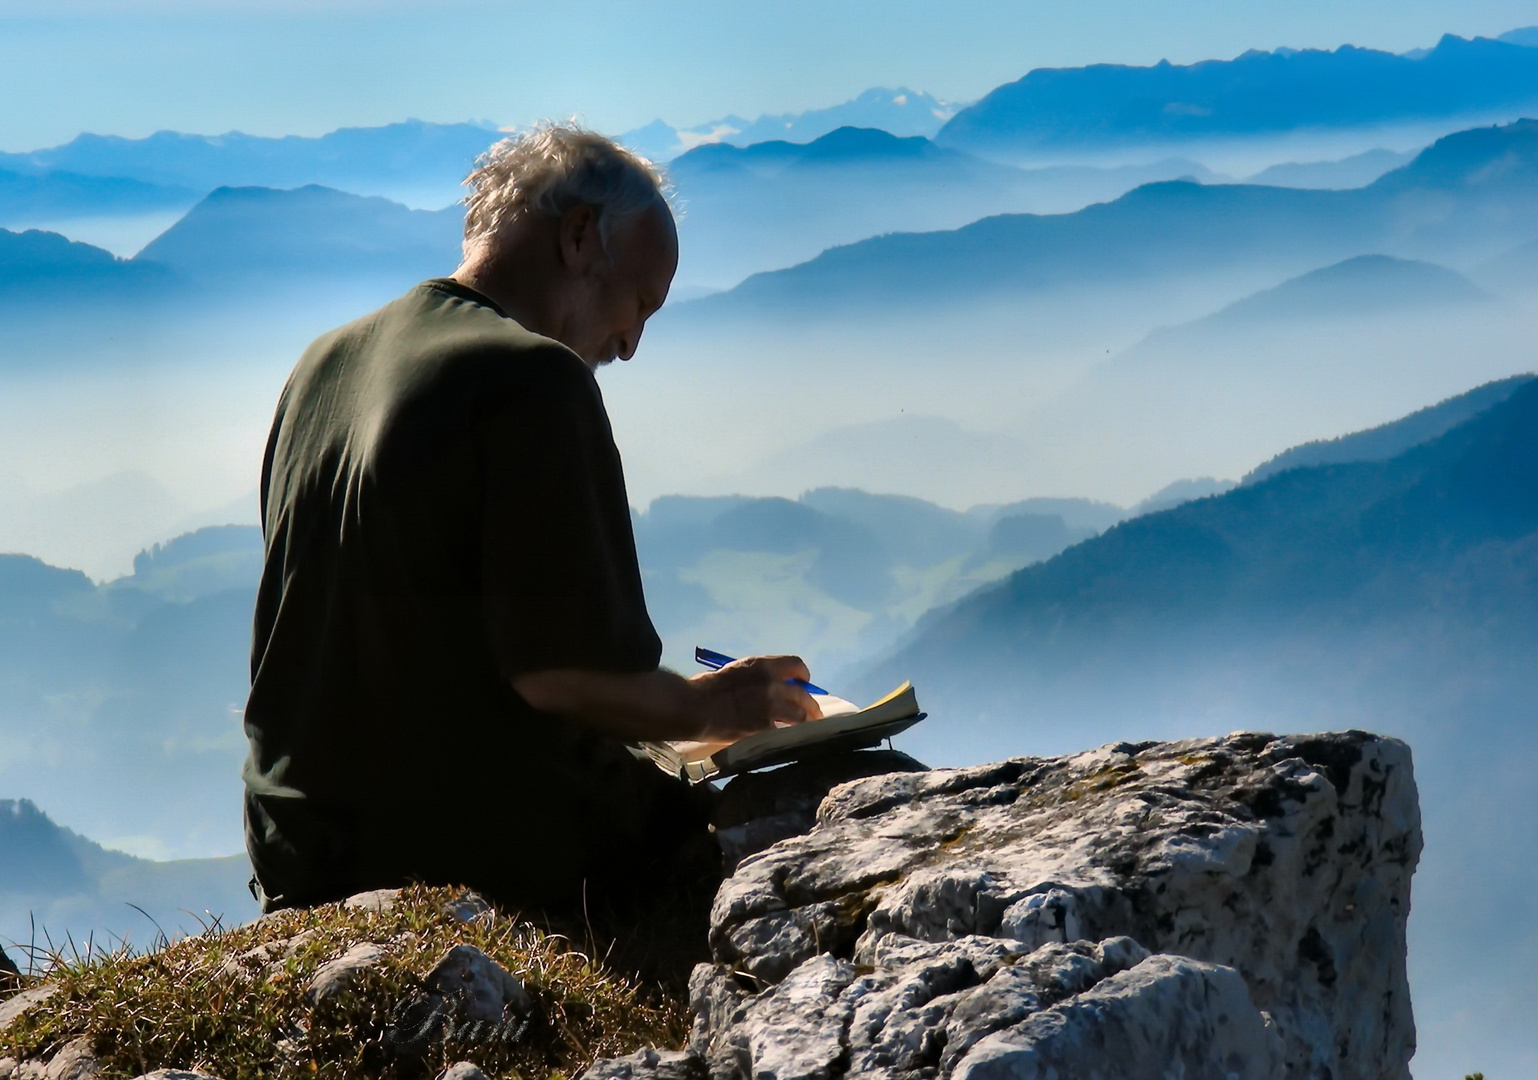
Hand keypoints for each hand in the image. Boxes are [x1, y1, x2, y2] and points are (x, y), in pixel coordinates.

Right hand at [687, 654, 822, 741]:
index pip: (796, 666)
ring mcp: (770, 707)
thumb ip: (755, 676)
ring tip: (807, 728)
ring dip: (804, 722)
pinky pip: (786, 732)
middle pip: (803, 695)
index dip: (803, 676)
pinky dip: (790, 736)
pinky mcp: (765, 728)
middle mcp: (772, 684)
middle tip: (814, 713)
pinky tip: (790, 741)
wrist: (695, 707)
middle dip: (810, 705)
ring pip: (800, 715)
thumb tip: (765, 684)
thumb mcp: (735, 671)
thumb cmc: (706, 687)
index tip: (803, 683)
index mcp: (762, 666)